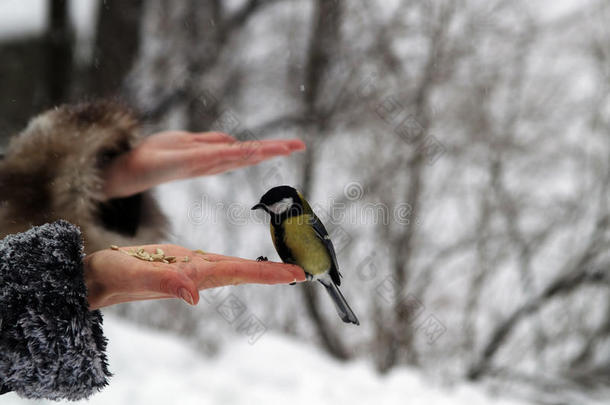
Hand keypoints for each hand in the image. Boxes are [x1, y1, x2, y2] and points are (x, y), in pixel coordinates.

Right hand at [84, 244, 305, 309]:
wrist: (96, 279)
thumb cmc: (113, 276)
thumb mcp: (135, 274)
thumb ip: (164, 282)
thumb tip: (194, 295)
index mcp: (193, 275)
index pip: (239, 271)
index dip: (268, 273)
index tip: (296, 274)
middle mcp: (198, 275)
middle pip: (243, 272)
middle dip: (274, 273)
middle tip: (303, 271)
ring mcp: (192, 271)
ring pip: (233, 269)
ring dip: (260, 270)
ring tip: (286, 270)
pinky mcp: (183, 264)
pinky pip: (219, 264)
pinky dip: (239, 264)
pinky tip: (246, 265)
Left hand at [102, 131, 305, 198]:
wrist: (130, 168)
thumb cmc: (156, 155)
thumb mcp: (186, 142)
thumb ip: (209, 141)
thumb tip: (232, 140)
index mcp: (214, 157)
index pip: (247, 152)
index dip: (270, 148)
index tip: (294, 145)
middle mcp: (213, 162)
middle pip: (249, 155)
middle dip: (275, 150)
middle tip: (300, 145)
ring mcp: (204, 162)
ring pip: (240, 155)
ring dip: (264, 151)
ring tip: (287, 146)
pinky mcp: (191, 161)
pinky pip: (220, 155)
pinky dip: (239, 153)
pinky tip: (255, 149)